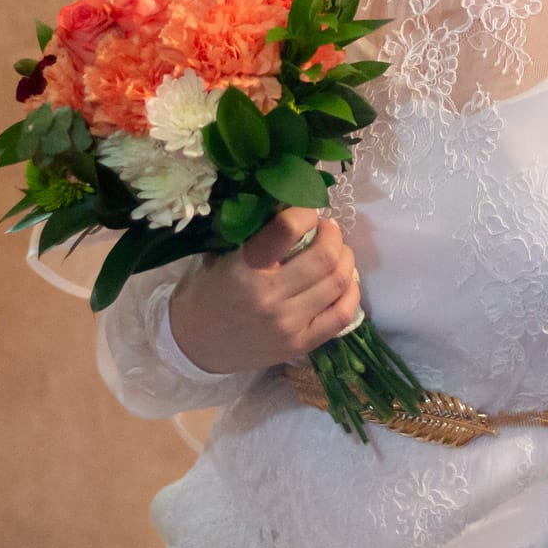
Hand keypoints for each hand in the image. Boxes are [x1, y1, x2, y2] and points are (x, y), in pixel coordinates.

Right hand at [168, 207, 359, 373]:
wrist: (196, 345)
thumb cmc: (207, 291)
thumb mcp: (221, 254)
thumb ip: (254, 231)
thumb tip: (290, 203)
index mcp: (246, 268)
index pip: (288, 228)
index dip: (305, 211)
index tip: (305, 210)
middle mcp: (270, 297)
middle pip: (324, 256)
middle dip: (333, 234)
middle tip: (327, 229)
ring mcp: (288, 324)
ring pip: (339, 282)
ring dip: (344, 258)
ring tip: (336, 252)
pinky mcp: (301, 344)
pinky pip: (342, 315)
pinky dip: (351, 292)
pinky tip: (344, 281)